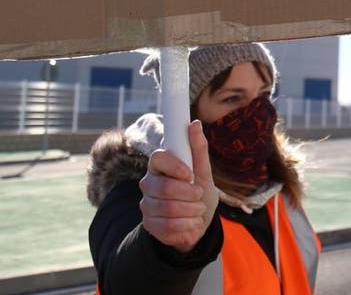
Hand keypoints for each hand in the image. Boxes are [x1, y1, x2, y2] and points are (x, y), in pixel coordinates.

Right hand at [139, 120, 218, 252]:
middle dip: (190, 193)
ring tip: (198, 209)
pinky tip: (192, 222)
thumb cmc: (200, 192)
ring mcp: (147, 204)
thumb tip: (195, 123)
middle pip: (164, 187)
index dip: (175, 166)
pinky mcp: (149, 224)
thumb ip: (198, 149)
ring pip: (168, 208)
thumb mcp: (204, 171)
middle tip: (199, 194)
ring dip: (191, 210)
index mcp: (160, 166)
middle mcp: (148, 183)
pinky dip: (187, 225)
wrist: (198, 222)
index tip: (190, 174)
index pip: (157, 158)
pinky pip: (168, 225)